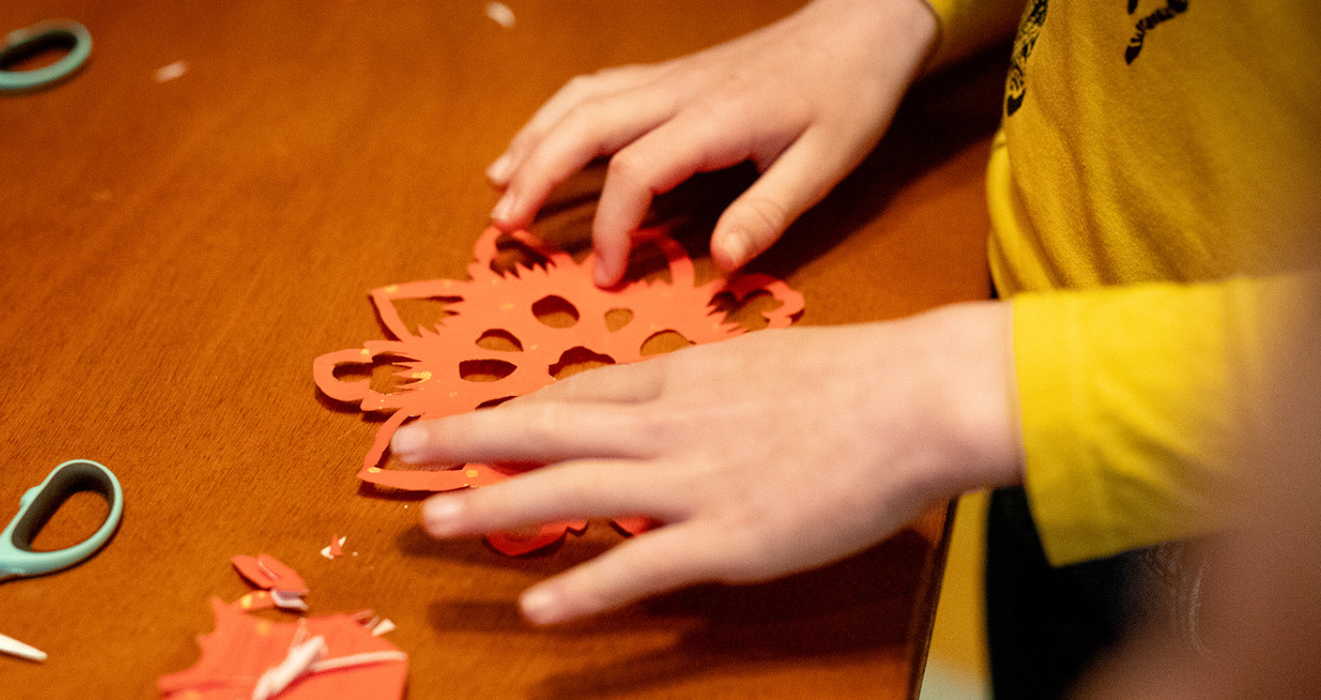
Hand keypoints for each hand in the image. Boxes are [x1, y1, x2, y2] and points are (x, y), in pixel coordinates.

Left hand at [389, 302, 1022, 624]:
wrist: (915, 398)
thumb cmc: (854, 377)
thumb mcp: (760, 361)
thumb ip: (704, 386)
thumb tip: (665, 399)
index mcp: (681, 380)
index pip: (574, 393)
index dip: (508, 408)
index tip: (459, 418)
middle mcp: (669, 425)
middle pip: (548, 429)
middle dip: (469, 441)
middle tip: (405, 450)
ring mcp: (693, 481)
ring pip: (572, 488)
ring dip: (497, 504)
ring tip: (435, 520)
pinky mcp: (728, 536)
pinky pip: (639, 565)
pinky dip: (584, 588)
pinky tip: (538, 607)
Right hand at [486, 0, 938, 286]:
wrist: (857, 31)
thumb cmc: (845, 98)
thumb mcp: (825, 164)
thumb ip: (770, 213)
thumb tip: (722, 264)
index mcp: (714, 118)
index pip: (636, 172)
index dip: (610, 227)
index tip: (605, 276)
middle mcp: (677, 91)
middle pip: (584, 124)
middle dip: (536, 174)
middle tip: (504, 227)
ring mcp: (668, 78)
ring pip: (579, 101)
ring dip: (532, 142)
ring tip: (497, 189)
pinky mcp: (668, 76)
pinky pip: (594, 91)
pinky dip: (552, 118)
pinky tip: (533, 144)